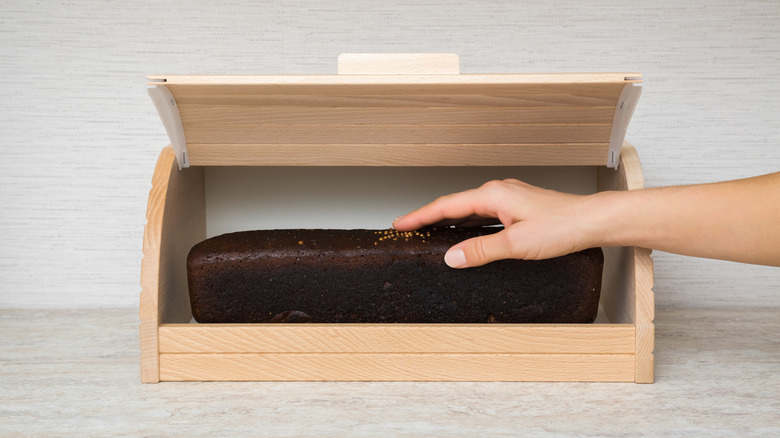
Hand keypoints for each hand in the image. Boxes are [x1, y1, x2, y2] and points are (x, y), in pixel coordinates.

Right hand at [392, 179, 600, 267]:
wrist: (592, 221)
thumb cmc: (562, 227)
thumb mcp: (516, 244)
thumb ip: (481, 250)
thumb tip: (452, 257)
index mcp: (493, 195)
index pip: (446, 206)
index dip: (420, 216)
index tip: (400, 224)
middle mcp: (498, 192)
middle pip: (454, 204)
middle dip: (429, 217)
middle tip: (408, 228)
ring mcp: (508, 198)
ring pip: (469, 209)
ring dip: (448, 220)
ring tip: (429, 231)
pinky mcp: (517, 207)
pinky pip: (483, 213)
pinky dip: (467, 222)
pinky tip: (465, 232)